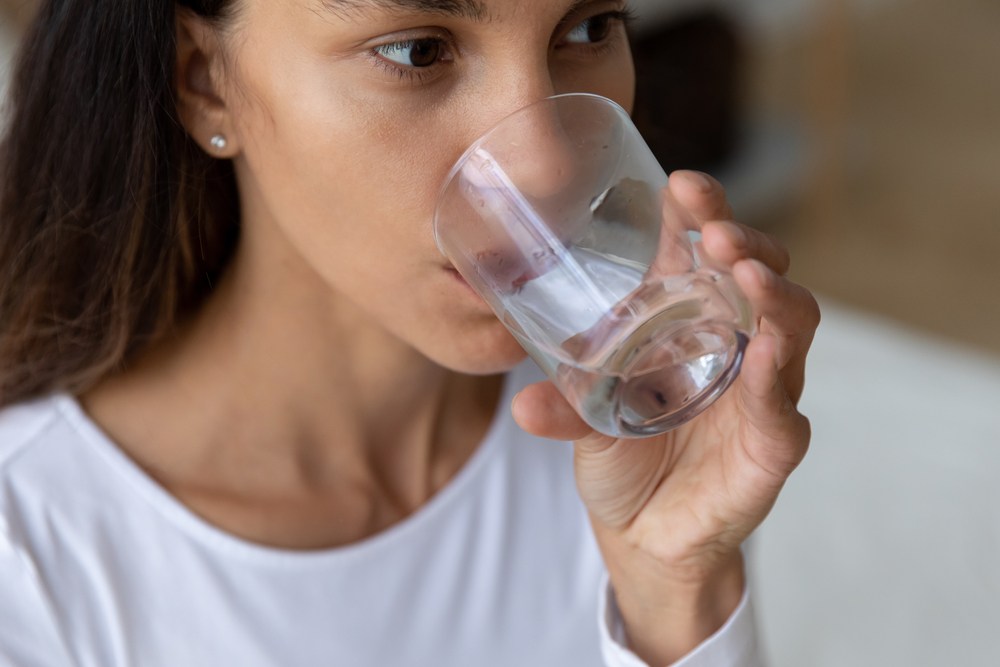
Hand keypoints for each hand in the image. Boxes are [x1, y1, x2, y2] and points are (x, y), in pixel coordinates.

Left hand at [511, 170, 819, 664]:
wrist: (644, 534)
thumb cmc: (623, 458)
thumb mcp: (586, 423)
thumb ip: (564, 407)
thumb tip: (524, 403)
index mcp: (689, 321)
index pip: (705, 251)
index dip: (701, 212)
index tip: (681, 185)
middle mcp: (735, 343)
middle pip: (759, 273)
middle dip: (744, 240)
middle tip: (715, 229)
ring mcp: (761, 390)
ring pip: (791, 327)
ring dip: (772, 293)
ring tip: (744, 270)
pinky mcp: (773, 443)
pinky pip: (784, 405)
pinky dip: (776, 376)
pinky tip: (765, 352)